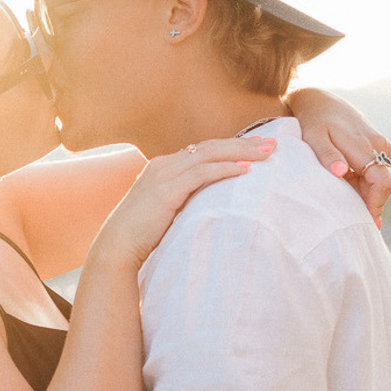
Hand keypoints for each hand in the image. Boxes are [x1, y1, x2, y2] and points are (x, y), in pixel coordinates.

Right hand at [83, 136, 272, 272]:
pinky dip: (225, 168)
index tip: (258, 149)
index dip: (232, 147)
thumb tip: (208, 205)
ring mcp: (165, 174)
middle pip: (211, 146)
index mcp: (164, 167)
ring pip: (210, 154)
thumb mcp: (165, 211)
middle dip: (244, 143)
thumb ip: (184, 200)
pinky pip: (202, 173)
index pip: (204, 150)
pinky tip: (246, 169)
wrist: (117, 247)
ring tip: (267, 152)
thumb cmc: (141, 235)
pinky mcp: (167, 189)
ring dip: (241, 151)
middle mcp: (164, 164)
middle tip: (273, 143)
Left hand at [287, 87, 390, 221]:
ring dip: (365, 191)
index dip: (377, 204)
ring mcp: (382, 145)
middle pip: (383, 185)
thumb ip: (327, 156)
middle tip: (349, 215)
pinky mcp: (379, 146)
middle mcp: (379, 145)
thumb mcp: (313, 138)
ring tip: (343, 196)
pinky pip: (377, 170)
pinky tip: (347, 182)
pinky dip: (365, 181)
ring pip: (380, 179)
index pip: (383, 182)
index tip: (367, 221)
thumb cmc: (314, 121)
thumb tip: (341, 173)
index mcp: (364, 146)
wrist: (321, 101)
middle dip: (369, 201)